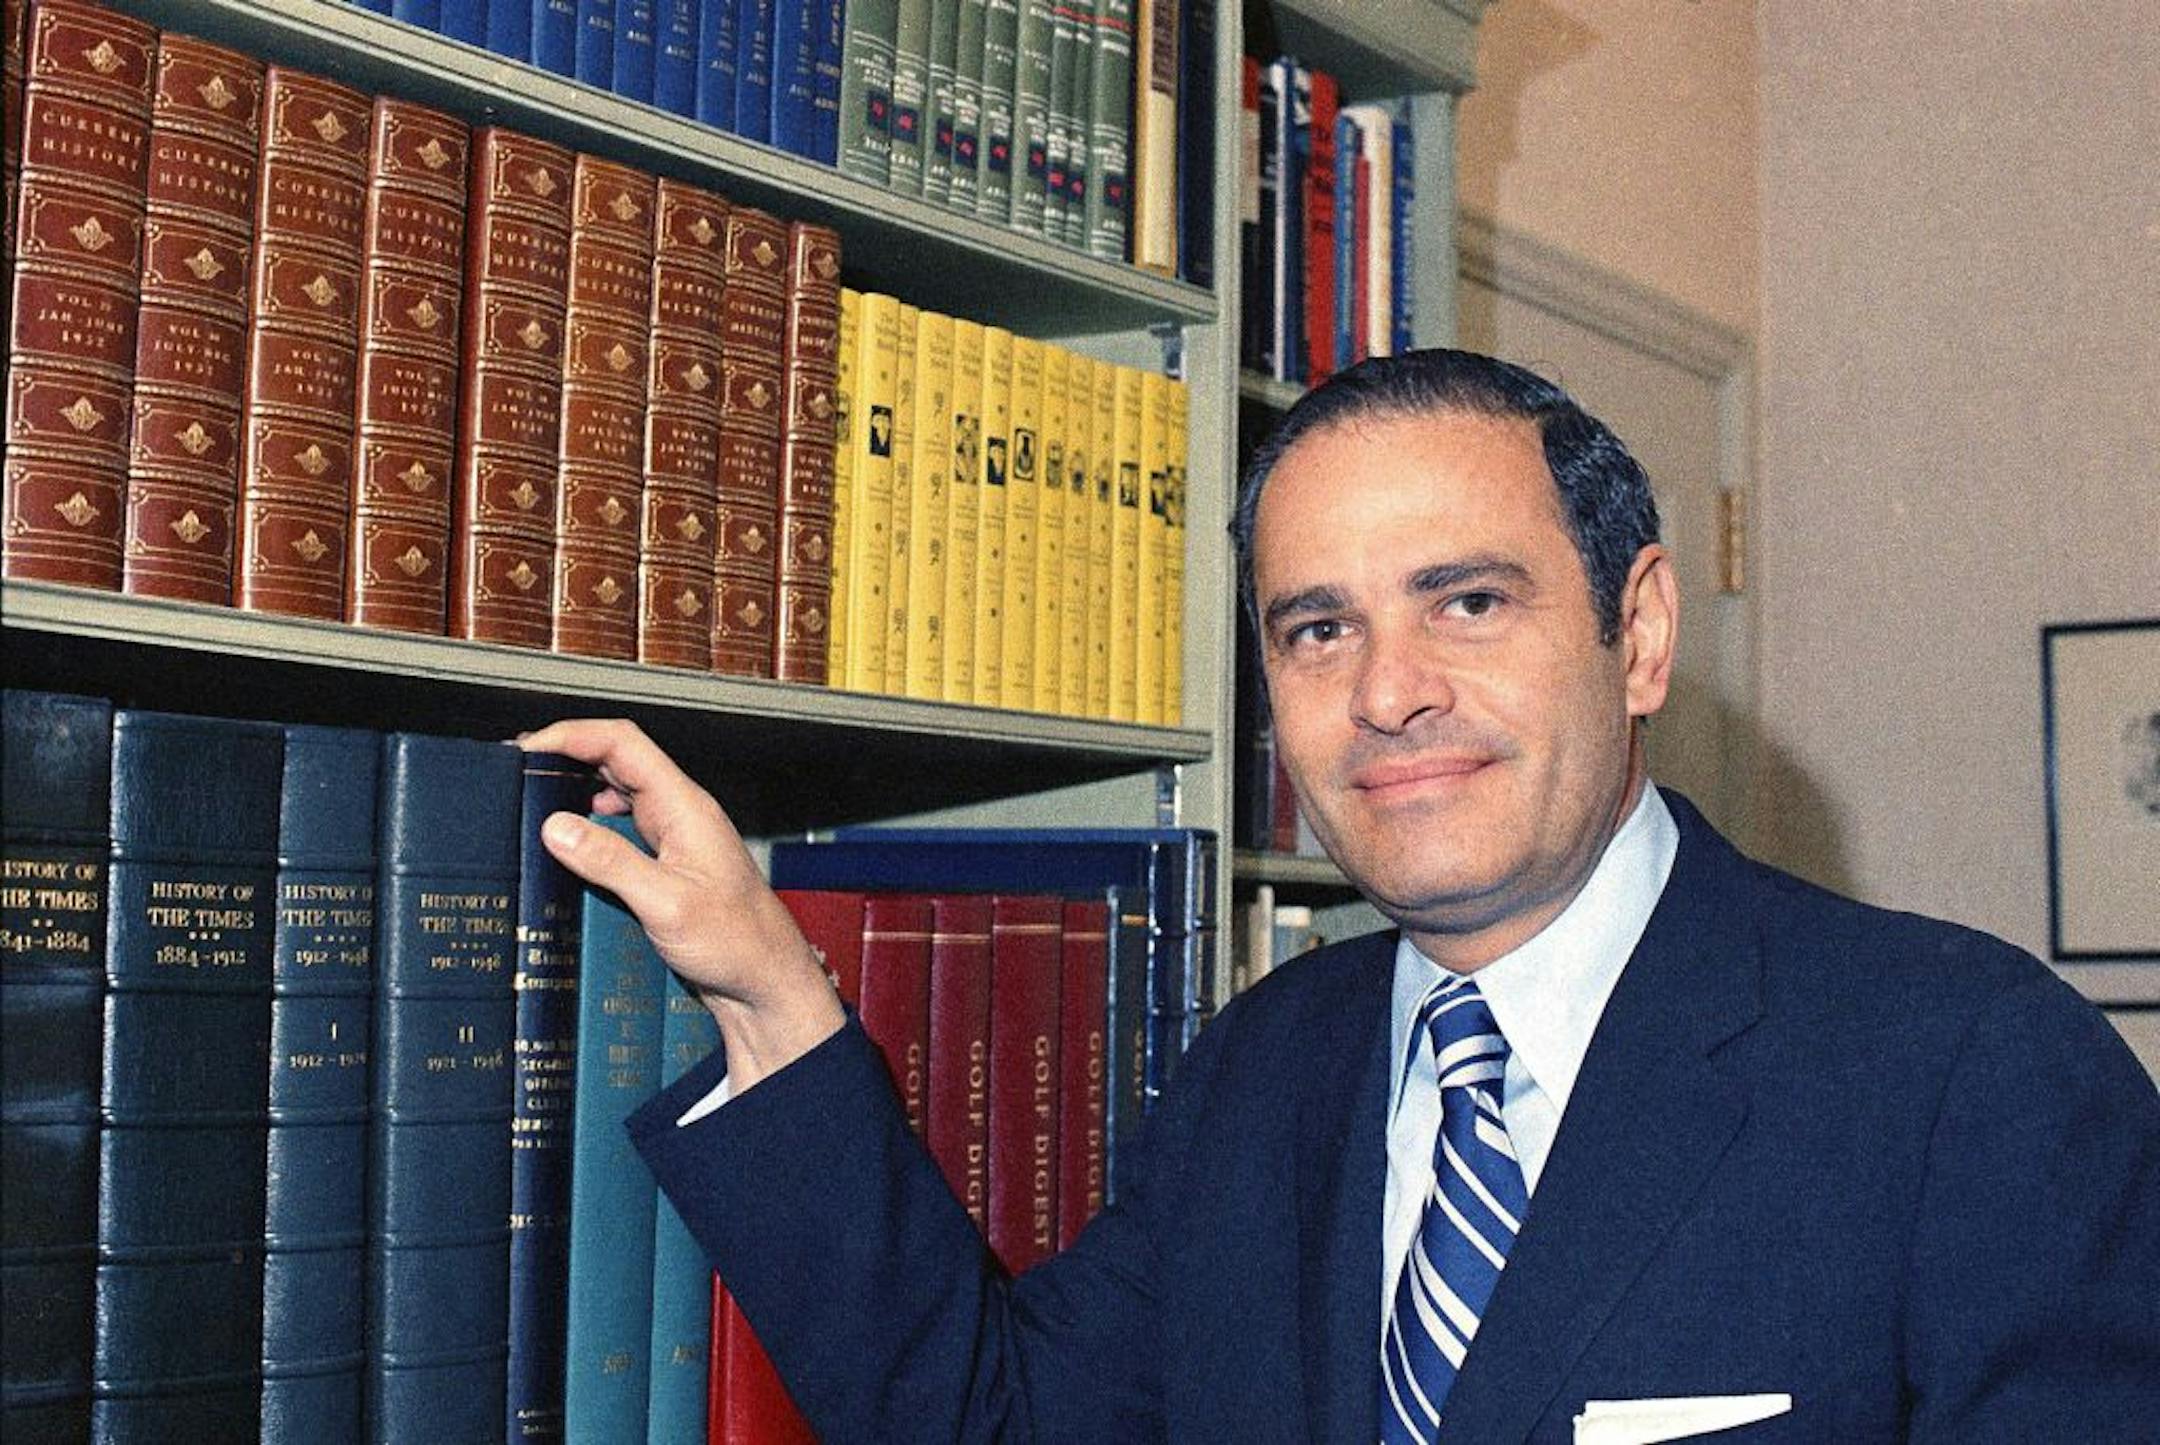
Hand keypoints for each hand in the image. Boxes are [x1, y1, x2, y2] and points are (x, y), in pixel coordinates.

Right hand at [518, 718, 844, 1093]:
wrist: (766, 982)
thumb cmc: (738, 941)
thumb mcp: (666, 902)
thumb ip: (610, 861)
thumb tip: (556, 826)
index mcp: (685, 807)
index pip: (624, 743)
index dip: (573, 734)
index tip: (529, 748)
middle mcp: (679, 815)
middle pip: (617, 762)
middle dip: (567, 760)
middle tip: (518, 775)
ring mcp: (673, 839)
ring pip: (618, 797)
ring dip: (577, 795)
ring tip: (534, 807)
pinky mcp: (666, 867)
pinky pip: (622, 833)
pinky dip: (591, 831)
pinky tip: (570, 850)